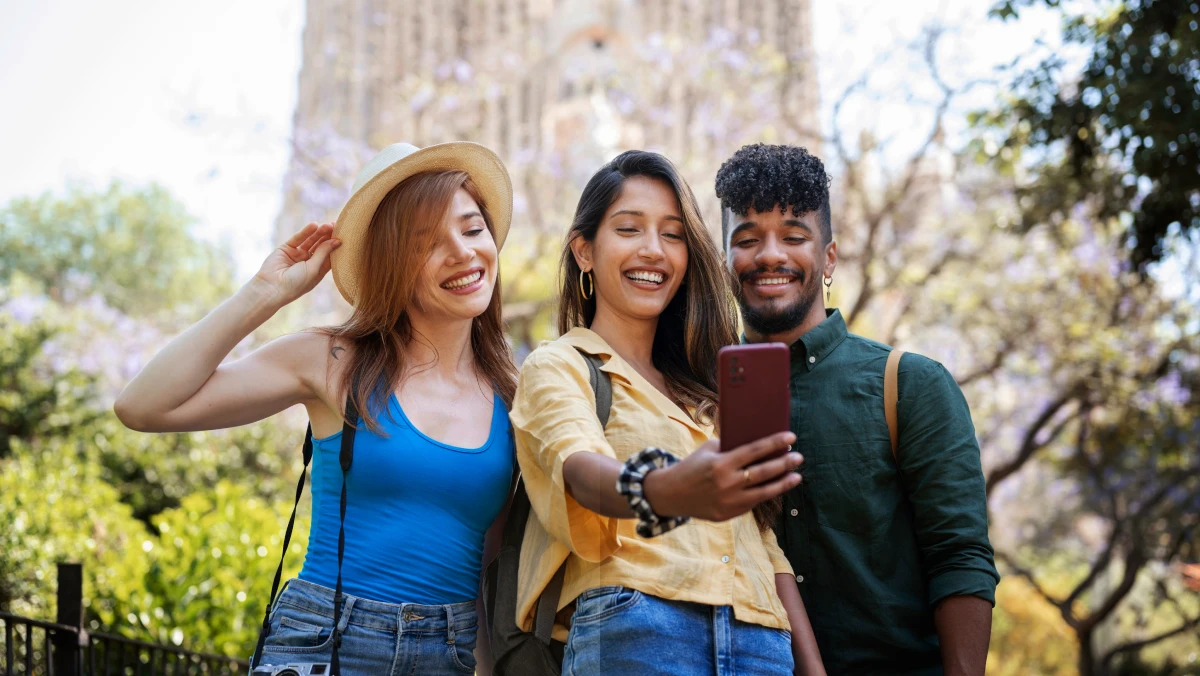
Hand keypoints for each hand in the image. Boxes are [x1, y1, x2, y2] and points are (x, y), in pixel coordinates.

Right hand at [252, 223, 340, 304]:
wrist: (271, 288)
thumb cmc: (296, 284)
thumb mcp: (314, 269)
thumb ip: (323, 253)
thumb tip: (337, 240)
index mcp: (317, 271)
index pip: (329, 256)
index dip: (335, 246)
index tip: (343, 236)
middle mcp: (308, 262)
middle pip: (321, 246)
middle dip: (328, 237)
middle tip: (337, 226)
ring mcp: (297, 255)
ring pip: (310, 241)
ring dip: (319, 233)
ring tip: (327, 225)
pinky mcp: (286, 249)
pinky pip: (298, 238)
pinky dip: (306, 232)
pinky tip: (314, 225)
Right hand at [644, 431, 802, 520]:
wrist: (670, 494)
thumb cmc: (691, 467)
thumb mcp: (707, 451)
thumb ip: (729, 447)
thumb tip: (758, 444)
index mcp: (721, 463)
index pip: (754, 451)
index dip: (775, 443)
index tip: (791, 437)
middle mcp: (727, 483)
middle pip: (764, 472)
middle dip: (785, 463)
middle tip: (798, 457)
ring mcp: (729, 501)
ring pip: (764, 493)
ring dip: (783, 484)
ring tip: (796, 476)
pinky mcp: (728, 514)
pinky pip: (753, 503)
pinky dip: (766, 494)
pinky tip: (776, 487)